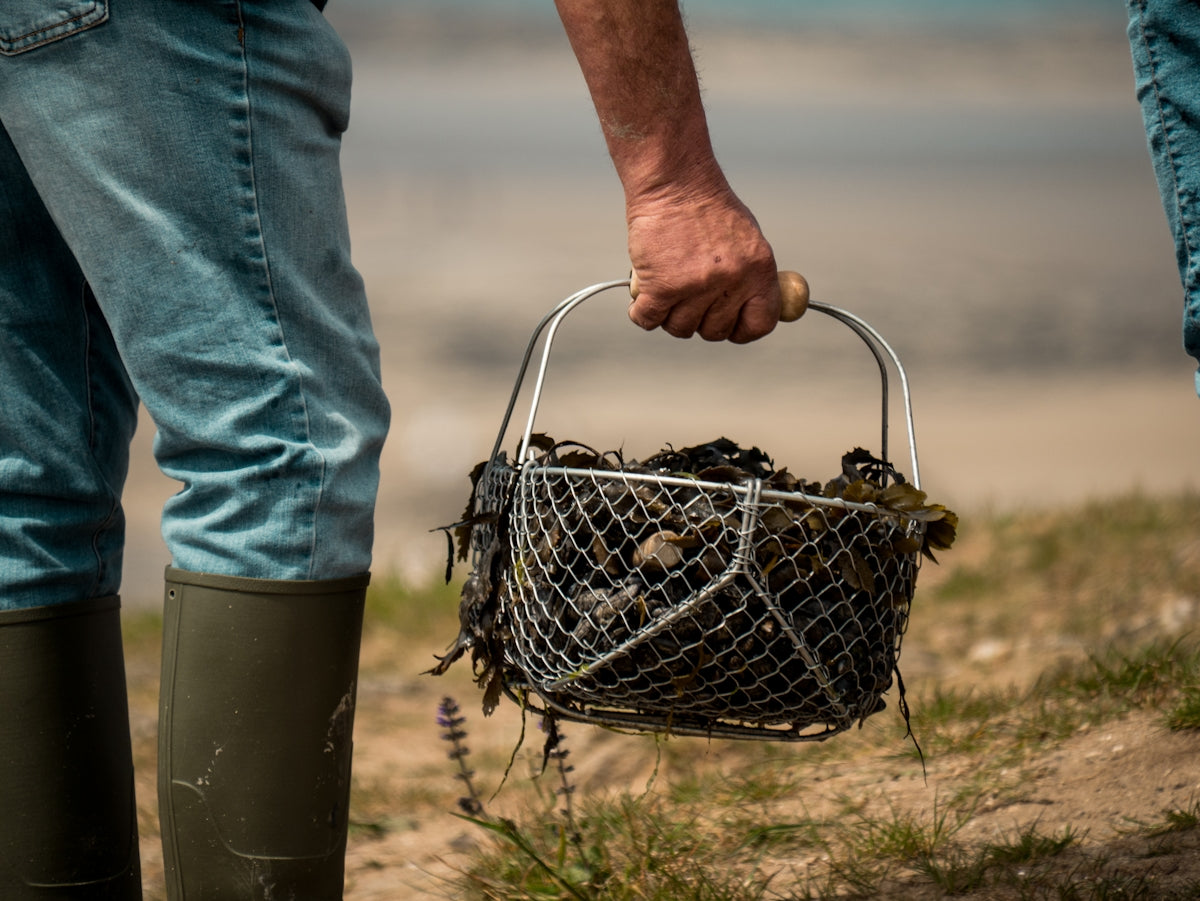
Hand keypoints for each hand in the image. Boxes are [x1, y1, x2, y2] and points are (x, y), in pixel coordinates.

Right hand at [626, 186, 779, 342]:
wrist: (674, 181)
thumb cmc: (707, 208)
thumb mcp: (745, 240)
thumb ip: (749, 278)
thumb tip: (749, 312)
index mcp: (758, 269)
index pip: (759, 324)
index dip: (740, 331)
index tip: (727, 326)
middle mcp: (731, 280)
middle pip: (714, 331)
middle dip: (699, 319)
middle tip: (687, 296)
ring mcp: (696, 285)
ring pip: (680, 328)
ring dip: (669, 314)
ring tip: (665, 288)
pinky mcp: (662, 286)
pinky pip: (649, 320)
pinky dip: (641, 312)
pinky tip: (643, 296)